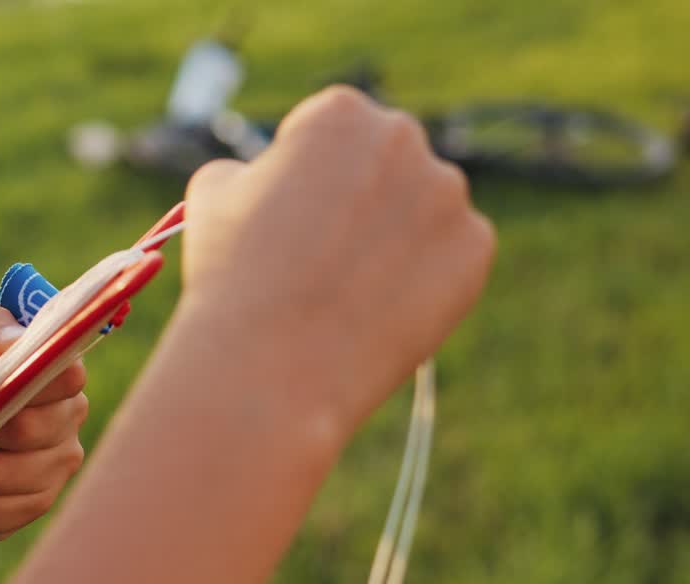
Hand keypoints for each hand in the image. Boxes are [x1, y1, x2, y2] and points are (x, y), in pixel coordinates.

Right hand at [180, 85, 494, 436]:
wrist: (272, 365)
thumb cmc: (234, 276)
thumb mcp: (214, 195)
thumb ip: (250, 169)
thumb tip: (264, 177)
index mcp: (341, 113)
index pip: (333, 131)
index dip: (305, 179)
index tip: (290, 218)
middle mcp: (404, 139)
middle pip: (386, 163)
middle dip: (361, 200)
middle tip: (324, 254)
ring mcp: (448, 194)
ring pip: (422, 210)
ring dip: (393, 238)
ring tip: (346, 289)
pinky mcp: (475, 250)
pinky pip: (452, 256)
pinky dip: (423, 279)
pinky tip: (379, 308)